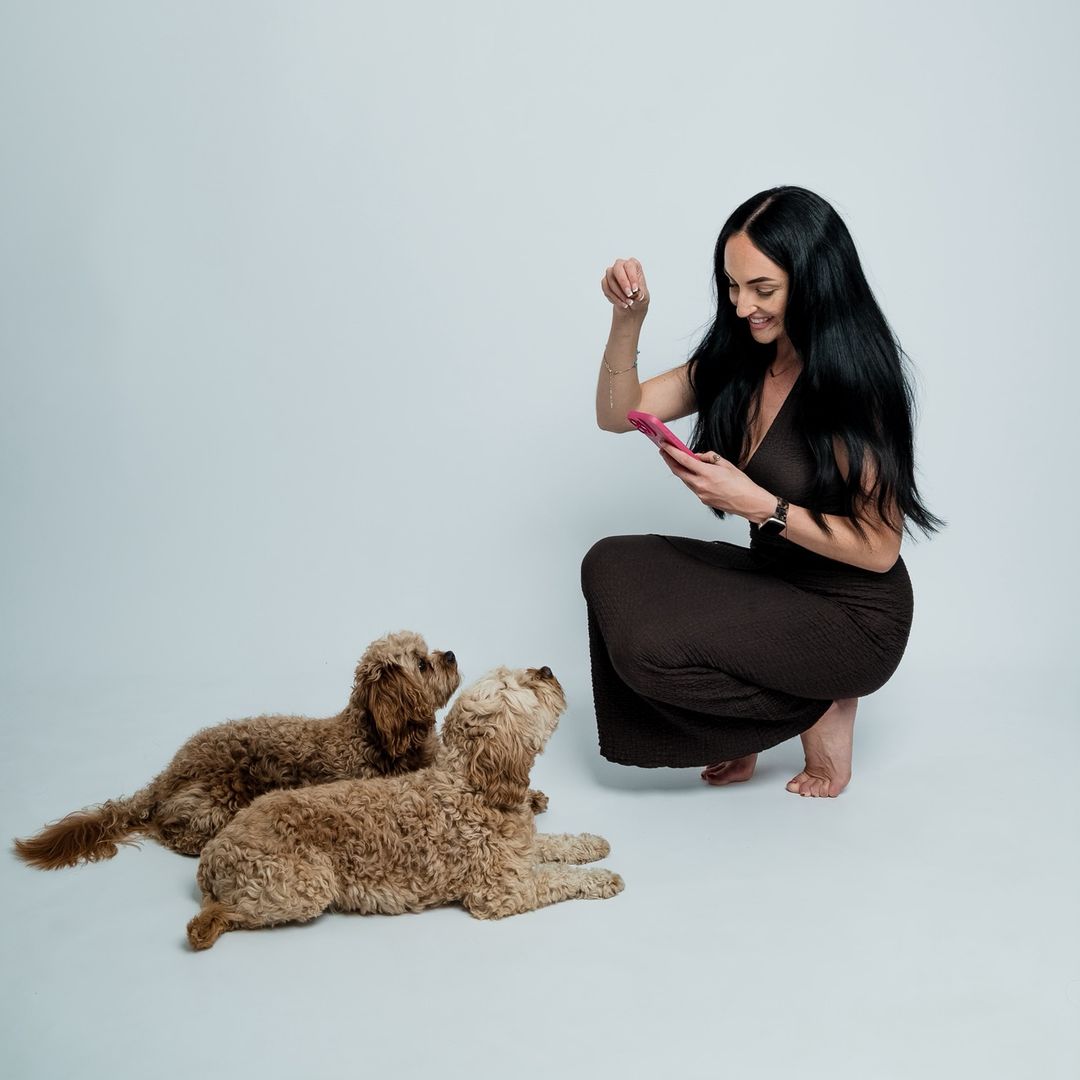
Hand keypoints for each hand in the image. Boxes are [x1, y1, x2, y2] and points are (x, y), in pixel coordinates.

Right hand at [600, 257, 649, 320]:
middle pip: (617, 268)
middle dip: (623, 282)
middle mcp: (621, 265)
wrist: (631, 304)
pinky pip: (606, 288)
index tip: (635, 289)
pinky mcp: (605, 282)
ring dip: (619, 293)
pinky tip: (622, 303)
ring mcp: (611, 273)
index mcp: (633, 264)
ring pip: (610, 279)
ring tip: (628, 302)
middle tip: (629, 295)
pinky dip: (614, 298)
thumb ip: (641, 295)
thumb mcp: (644, 297)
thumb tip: (639, 295)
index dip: (632, 277)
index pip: (630, 266)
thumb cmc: (638, 296)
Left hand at [658, 443, 772, 519]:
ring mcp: (700, 494)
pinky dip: (689, 478)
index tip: (664, 445)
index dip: (672, 452)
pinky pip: (692, 486)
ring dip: (679, 469)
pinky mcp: (703, 499)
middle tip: (663, 451)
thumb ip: (709, 458)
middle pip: (679, 471)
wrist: (749, 502)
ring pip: (685, 479)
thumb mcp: (726, 464)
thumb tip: (697, 456)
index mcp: (707, 474)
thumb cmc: (741, 484)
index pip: (684, 460)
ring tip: (675, 460)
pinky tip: (690, 473)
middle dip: (669, 460)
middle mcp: (701, 485)